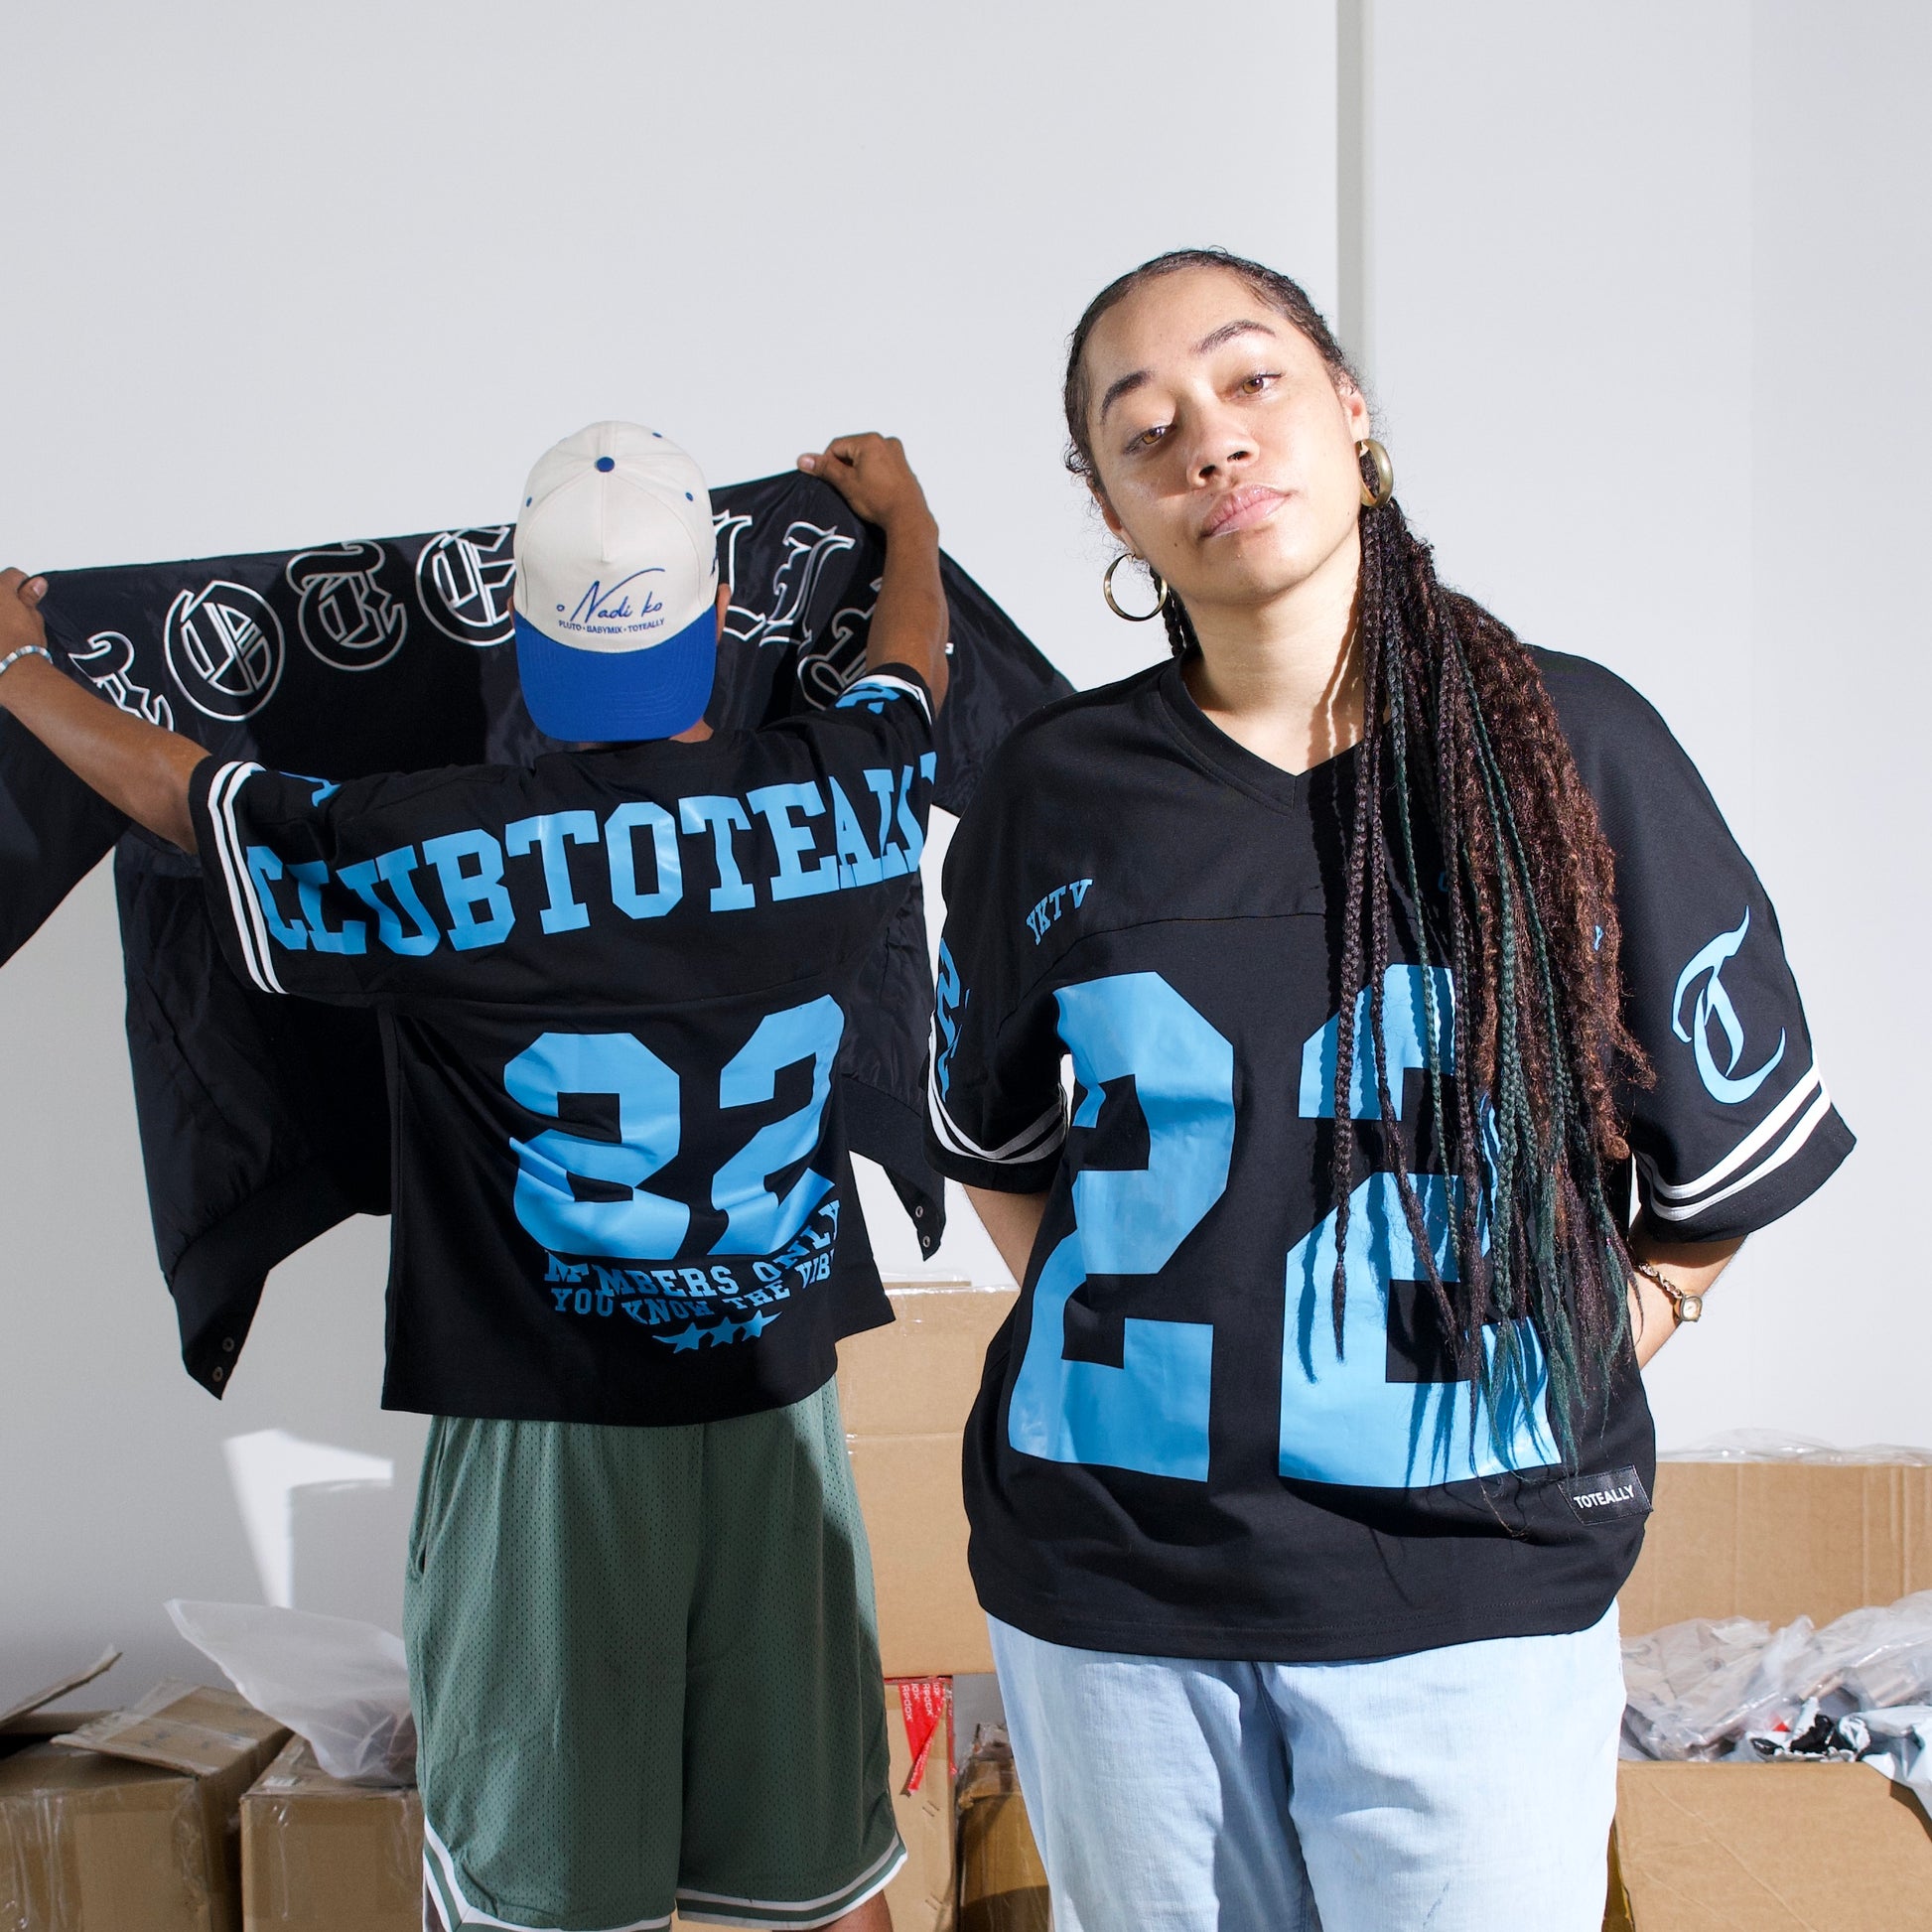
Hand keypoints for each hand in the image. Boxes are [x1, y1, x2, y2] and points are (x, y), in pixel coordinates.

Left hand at [0, 567, 48, 658]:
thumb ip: (30, 598)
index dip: (24, 584)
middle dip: (6, 597)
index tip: (29, 595)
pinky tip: (1, 636)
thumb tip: (37, 582)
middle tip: (16, 613)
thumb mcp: (33, 618)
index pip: (12, 575)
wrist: (11, 672)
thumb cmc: (23, 646)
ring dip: (0, 613)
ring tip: (5, 628)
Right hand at [797, 434, 935, 536]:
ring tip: (861, 492)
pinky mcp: (903, 468)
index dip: (828, 463)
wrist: (907, 518)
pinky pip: (880, 466)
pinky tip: (873, 492)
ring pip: (866, 459)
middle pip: (852, 450)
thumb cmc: (880, 500)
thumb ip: (824, 468)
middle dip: (845, 467)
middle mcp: (886, 442)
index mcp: (870, 441)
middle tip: (847, 488)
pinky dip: (873, 475)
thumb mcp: (846, 483)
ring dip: (858, 472)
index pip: (836, 446)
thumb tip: (804, 459)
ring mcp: (897, 454)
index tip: (830, 481)